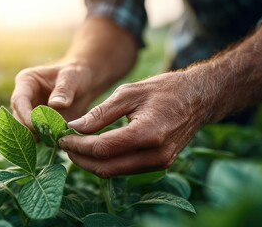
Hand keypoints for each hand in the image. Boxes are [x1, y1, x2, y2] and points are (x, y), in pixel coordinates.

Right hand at [11, 18, 138, 130]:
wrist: (83, 83)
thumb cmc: (76, 74)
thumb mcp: (72, 77)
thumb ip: (64, 89)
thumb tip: (55, 105)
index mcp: (26, 82)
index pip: (19, 101)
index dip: (25, 115)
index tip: (38, 126)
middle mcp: (24, 99)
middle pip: (18, 118)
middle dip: (30, 130)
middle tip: (48, 137)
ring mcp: (30, 112)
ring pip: (26, 130)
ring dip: (38, 137)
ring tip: (55, 140)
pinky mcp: (39, 124)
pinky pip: (38, 136)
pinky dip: (46, 140)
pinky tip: (58, 143)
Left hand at [59, 71, 209, 177]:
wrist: (198, 98)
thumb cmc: (164, 89)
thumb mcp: (128, 93)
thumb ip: (100, 114)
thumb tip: (74, 128)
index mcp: (147, 133)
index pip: (102, 148)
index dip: (77, 145)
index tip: (62, 138)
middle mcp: (155, 154)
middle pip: (106, 167)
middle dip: (81, 159)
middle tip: (65, 145)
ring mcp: (160, 162)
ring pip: (115, 172)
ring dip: (92, 163)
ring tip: (77, 147)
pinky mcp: (161, 164)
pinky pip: (126, 169)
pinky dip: (108, 162)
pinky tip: (97, 150)